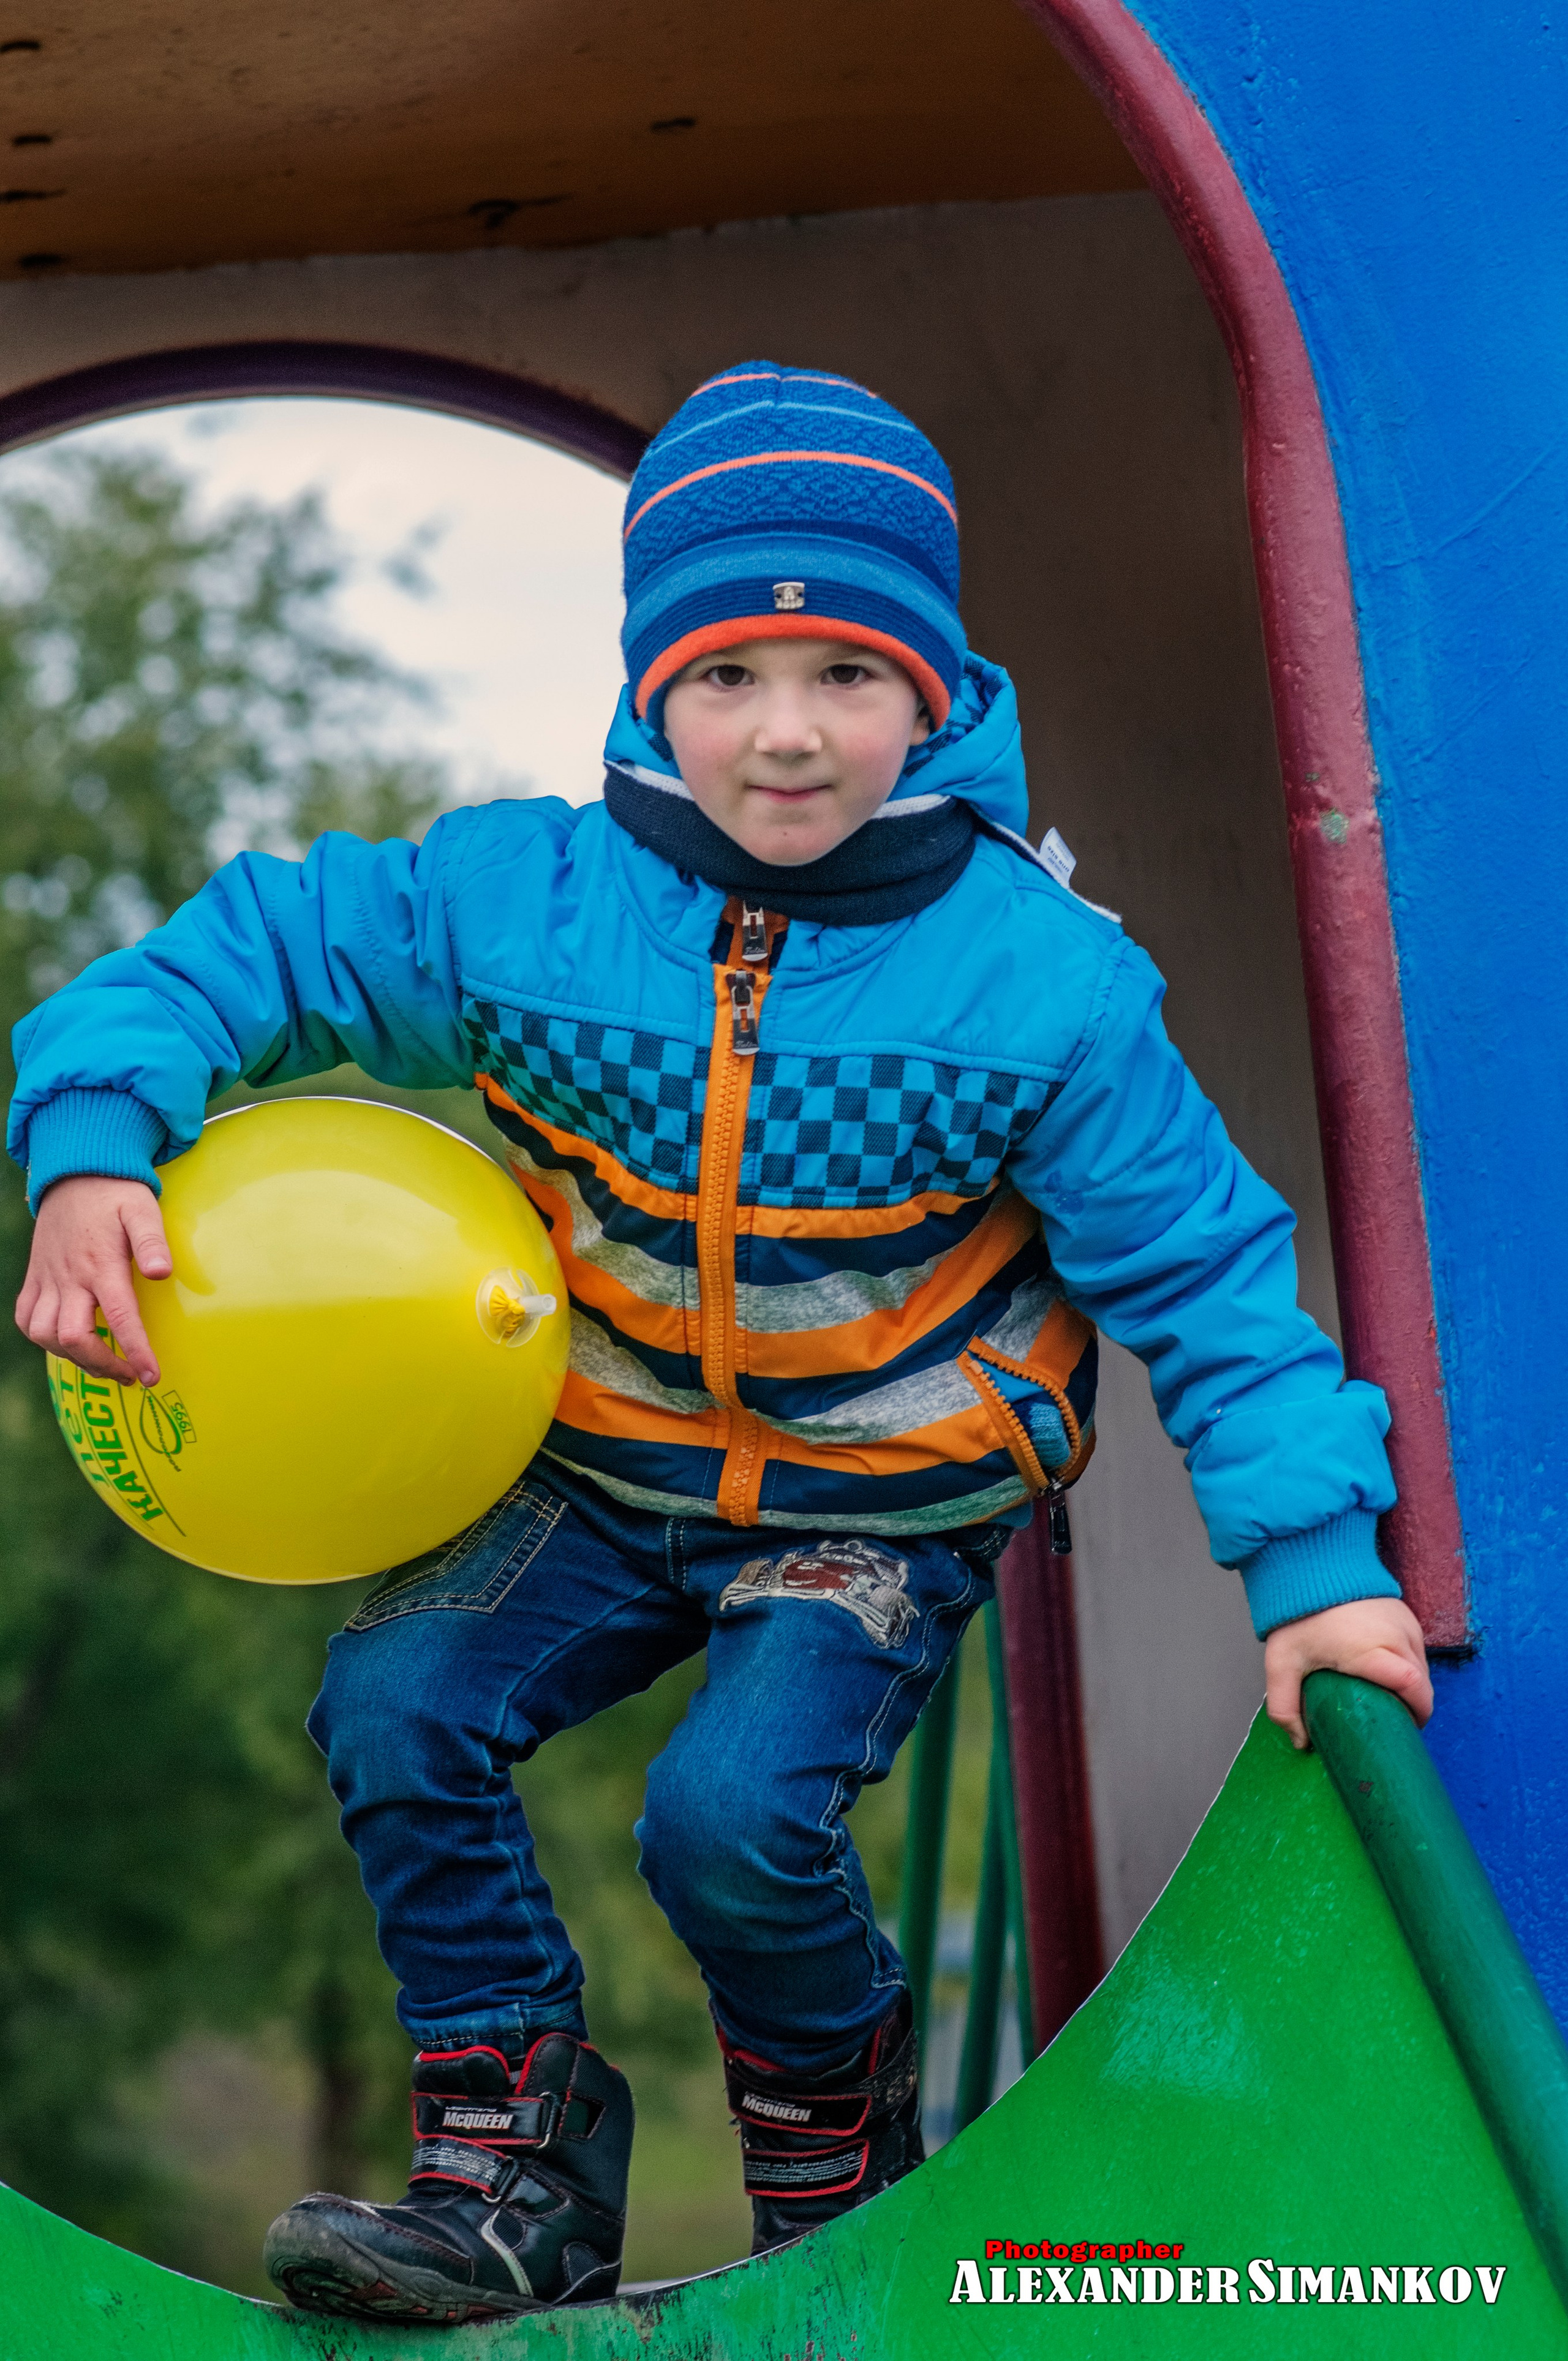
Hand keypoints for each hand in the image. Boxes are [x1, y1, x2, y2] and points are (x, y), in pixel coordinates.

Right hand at [15, 1175, 171, 1386]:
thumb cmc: (116, 1195)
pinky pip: (26, 1318)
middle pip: (73, 1337)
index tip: (151, 1377)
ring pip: (44, 1334)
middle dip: (102, 1365)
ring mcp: (48, 1278)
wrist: (75, 1175)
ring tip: (102, 1363)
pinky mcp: (35, 1278)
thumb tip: (162, 1274)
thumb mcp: (142, 1209)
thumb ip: (152, 1242)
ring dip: (72, 1357)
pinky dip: (42, 1337)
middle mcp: (70, 1276)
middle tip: (129, 1376)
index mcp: (101, 1263)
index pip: (120, 1316)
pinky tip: (65, 1342)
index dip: (135, 1351)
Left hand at [1264, 1595, 1431, 1749]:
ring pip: (1423, 1666)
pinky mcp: (1407, 1614)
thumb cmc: (1298, 1616)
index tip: (1405, 1729)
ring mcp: (1405, 1622)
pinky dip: (1410, 1665)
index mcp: (1370, 1650)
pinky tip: (1387, 1672)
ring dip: (1412, 1685)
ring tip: (1387, 1697)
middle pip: (1422, 1682)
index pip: (1413, 1687)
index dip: (1417, 1713)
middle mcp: (1396, 1636)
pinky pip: (1418, 1649)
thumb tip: (1302, 1743)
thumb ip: (1285, 1706)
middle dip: (1413, 1705)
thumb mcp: (1282, 1663)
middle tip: (1389, 1719)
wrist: (1311, 1565)